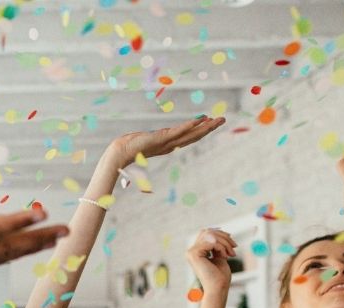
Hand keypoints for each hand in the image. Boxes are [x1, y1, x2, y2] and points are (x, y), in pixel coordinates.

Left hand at [106, 116, 225, 168]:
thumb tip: (149, 147)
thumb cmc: (129, 150)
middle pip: (194, 135)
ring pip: (191, 133)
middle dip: (209, 128)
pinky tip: (200, 120)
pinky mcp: (162, 138)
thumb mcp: (144, 144)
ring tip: (218, 119)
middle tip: (223, 119)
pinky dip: (190, 126)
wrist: (120, 153)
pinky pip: (179, 131)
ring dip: (205, 126)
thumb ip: (151, 142)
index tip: (211, 122)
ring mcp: (167, 142)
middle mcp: (170, 145)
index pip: (188, 137)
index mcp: (168, 146)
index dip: (201, 130)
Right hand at [184, 228, 235, 293]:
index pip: (206, 233)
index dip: (220, 234)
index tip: (232, 240)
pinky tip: (225, 257)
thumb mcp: (219, 255)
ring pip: (210, 236)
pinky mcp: (193, 254)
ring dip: (225, 243)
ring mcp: (191, 252)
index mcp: (196, 252)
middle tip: (234, 246)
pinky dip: (221, 248)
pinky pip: (211, 243)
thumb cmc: (220, 276)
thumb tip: (218, 230)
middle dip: (224, 237)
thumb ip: (216, 245)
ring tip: (231, 253)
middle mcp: (191, 251)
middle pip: (208, 232)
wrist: (218, 288)